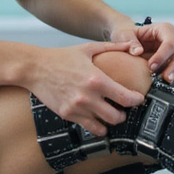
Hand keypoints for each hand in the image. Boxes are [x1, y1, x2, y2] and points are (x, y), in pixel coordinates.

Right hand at [27, 41, 144, 136]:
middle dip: (125, 114)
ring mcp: (76, 108)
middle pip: (117, 117)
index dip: (136, 100)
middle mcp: (87, 97)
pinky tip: (97, 117)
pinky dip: (97, 125)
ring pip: (104, 126)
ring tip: (110, 113)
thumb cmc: (62, 56)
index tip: (139, 98)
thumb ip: (112, 47)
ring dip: (110, 122)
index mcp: (96, 79)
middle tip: (124, 108)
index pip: (125, 98)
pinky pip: (89, 128)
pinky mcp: (67, 115)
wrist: (34, 68)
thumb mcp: (88, 48)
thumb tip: (131, 45)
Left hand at [110, 20, 173, 81]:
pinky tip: (165, 82)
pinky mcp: (173, 61)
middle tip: (165, 78)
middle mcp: (172, 39)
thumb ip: (129, 42)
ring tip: (166, 81)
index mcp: (163, 29)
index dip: (162, 56)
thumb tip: (138, 51)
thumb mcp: (124, 35)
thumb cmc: (127, 35)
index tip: (151, 66)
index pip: (170, 42)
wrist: (128, 40)